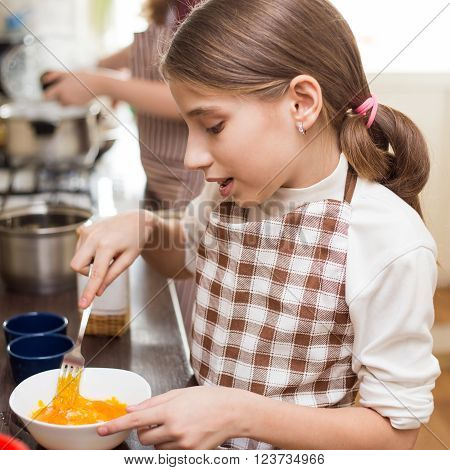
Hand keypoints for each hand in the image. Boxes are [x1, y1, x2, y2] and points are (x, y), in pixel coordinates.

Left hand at [43, 70, 101, 105]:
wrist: (98, 84)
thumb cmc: (82, 77)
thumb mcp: (68, 73)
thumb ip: (54, 76)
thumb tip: (44, 80)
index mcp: (60, 89)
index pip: (46, 97)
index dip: (45, 96)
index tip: (44, 96)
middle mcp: (65, 98)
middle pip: (55, 100)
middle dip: (58, 96)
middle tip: (67, 88)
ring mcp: (72, 103)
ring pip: (63, 103)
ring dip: (65, 98)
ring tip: (74, 90)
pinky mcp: (78, 106)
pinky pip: (71, 104)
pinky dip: (73, 100)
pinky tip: (80, 93)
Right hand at [71, 210, 154, 307]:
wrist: (137, 219)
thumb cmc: (136, 240)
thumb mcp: (128, 259)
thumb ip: (112, 275)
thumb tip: (99, 292)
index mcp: (107, 246)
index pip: (95, 274)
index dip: (89, 291)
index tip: (83, 305)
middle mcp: (93, 237)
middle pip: (77, 266)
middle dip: (87, 272)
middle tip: (104, 267)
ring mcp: (87, 231)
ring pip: (78, 258)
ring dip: (90, 261)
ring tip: (108, 252)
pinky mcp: (84, 229)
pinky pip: (79, 249)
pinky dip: (89, 252)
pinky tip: (103, 245)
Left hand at [97, 386, 249, 449]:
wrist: (232, 412)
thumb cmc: (208, 399)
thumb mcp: (179, 394)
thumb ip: (153, 403)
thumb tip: (131, 408)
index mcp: (170, 411)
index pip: (135, 420)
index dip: (116, 425)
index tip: (102, 429)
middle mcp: (174, 429)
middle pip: (144, 437)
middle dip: (146, 430)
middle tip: (160, 420)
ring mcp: (182, 445)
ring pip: (156, 447)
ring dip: (159, 438)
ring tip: (178, 426)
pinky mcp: (190, 455)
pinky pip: (169, 454)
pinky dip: (170, 446)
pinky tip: (184, 434)